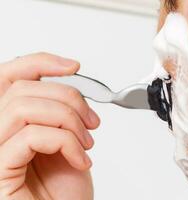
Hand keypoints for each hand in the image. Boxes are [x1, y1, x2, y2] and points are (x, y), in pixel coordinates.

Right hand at [0, 53, 99, 199]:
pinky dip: (66, 143)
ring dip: (68, 120)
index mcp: (13, 124)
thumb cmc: (66, 188)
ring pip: (23, 107)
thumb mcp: (67, 138)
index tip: (73, 66)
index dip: (39, 63)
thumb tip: (70, 84)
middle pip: (23, 88)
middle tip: (91, 121)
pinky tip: (81, 160)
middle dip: (68, 97)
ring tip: (86, 143)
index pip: (10, 78)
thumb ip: (59, 110)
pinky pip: (30, 136)